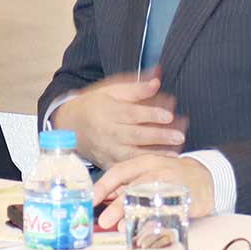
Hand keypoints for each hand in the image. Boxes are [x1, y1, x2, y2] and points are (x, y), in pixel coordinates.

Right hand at [50, 74, 182, 168]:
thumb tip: (157, 82)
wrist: (71, 124)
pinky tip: (159, 164)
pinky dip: (143, 167)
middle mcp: (108, 132)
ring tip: (175, 153)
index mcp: (109, 111)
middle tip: (179, 136)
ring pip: (133, 154)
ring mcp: (108, 150)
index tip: (169, 115)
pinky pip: (127, 167)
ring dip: (155, 154)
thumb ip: (136, 88)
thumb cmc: (95, 104)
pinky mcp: (107, 163)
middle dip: (159, 136)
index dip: (151, 114)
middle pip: (136, 135)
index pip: (133, 114)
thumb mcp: (112, 90)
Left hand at [91, 153, 213, 229]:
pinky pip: (169, 210)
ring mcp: (172, 184)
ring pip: (151, 198)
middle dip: (118, 205)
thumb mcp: (147, 175)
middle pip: (134, 186)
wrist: (206, 177)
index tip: (91, 200)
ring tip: (121, 227)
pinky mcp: (186, 198)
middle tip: (104, 221)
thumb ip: (125, 186)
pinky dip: (157, 220)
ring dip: (134, 214)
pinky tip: (146, 230)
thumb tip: (101, 199)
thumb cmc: (170, 176)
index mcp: (144, 163)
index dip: (103, 186)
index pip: (119, 172)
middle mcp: (157, 170)